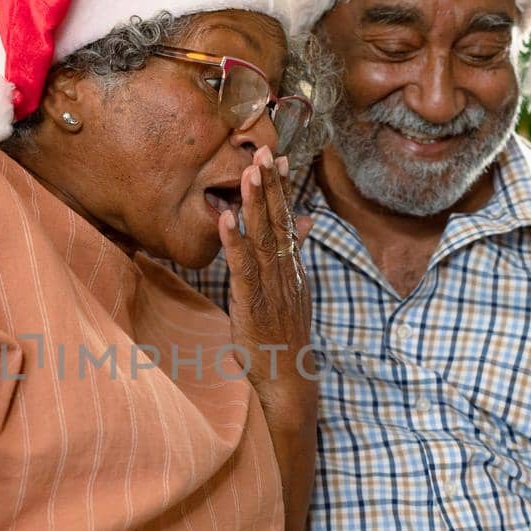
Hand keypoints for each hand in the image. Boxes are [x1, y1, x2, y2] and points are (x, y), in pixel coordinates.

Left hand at [217, 145, 315, 425]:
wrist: (287, 378)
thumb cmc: (284, 336)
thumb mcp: (291, 290)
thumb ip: (293, 254)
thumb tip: (304, 221)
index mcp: (291, 268)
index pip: (287, 221)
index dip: (282, 189)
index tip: (278, 159)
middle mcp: (285, 272)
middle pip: (278, 222)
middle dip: (270, 186)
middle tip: (264, 152)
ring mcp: (271, 287)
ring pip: (264, 239)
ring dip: (256, 205)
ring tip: (250, 173)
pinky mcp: (253, 303)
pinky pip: (243, 268)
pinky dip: (235, 242)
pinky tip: (227, 219)